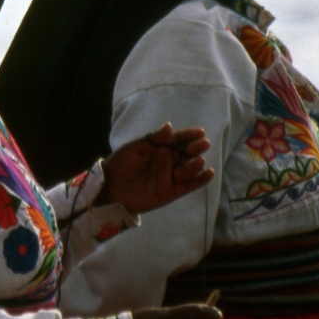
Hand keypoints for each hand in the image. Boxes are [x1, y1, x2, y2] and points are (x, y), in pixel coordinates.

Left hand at [97, 123, 214, 214]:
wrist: (110, 189)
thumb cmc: (120, 164)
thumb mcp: (134, 148)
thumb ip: (152, 139)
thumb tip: (169, 126)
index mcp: (158, 148)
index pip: (177, 140)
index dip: (188, 135)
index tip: (200, 132)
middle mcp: (167, 161)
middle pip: (186, 153)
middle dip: (196, 148)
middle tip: (203, 144)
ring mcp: (170, 177)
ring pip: (188, 169)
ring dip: (195, 164)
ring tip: (199, 160)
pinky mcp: (171, 192)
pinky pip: (188, 186)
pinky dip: (200, 180)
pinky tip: (209, 173)